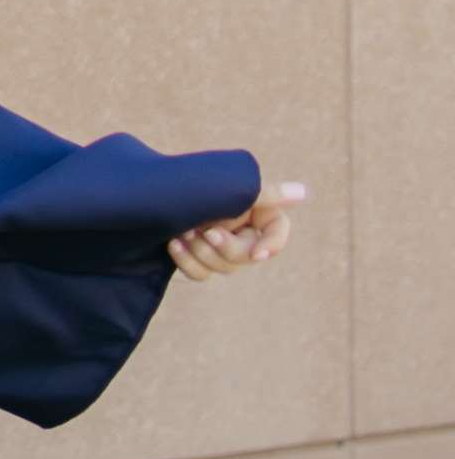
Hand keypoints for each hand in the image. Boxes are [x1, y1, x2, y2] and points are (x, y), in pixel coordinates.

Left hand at [173, 177, 307, 277]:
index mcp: (258, 214)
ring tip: (186, 230)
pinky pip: (202, 274)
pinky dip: (187, 261)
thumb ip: (266, 193)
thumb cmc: (201, 183)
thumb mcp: (235, 188)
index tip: (255, 253)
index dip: (270, 246)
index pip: (277, 235)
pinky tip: (174, 244)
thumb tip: (302, 191)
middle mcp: (244, 234)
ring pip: (224, 268)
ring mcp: (222, 249)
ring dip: (202, 251)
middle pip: (247, 256)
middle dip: (225, 247)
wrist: (156, 186)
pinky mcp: (200, 258)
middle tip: (206, 230)